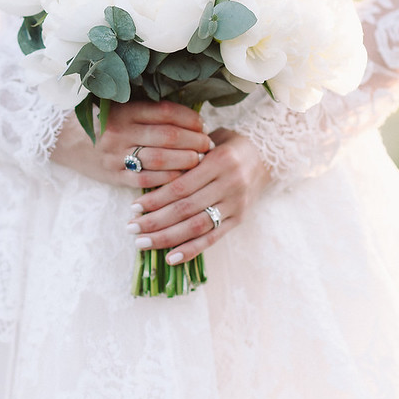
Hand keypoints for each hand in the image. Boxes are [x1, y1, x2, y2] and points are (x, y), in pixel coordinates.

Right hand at [51, 100, 213, 187]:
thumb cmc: (106, 122)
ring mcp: (115, 155)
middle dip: (194, 141)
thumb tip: (195, 120)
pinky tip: (181, 177)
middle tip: (207, 145)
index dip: (190, 119)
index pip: (167, 112)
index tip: (203, 125)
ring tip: (198, 160)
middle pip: (168, 137)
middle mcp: (119, 131)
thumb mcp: (124, 108)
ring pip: (160, 160)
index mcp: (124, 110)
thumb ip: (152, 111)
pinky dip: (168, 179)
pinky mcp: (113, 176)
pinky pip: (147, 180)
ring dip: (185, 161)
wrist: (67, 140)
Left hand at [126, 128, 270, 262]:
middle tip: (132, 228)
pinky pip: (213, 238)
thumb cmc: (228, 145)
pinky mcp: (239, 219)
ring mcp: (235, 204)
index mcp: (220, 161)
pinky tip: (170, 258)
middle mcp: (230, 184)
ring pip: (197, 227)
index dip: (156, 199)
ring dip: (167, 238)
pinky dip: (191, 250)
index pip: (182, 186)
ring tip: (143, 243)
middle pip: (186, 209)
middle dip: (155, 221)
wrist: (266, 155)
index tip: (134, 207)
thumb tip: (149, 171)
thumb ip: (185, 155)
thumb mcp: (209, 141)